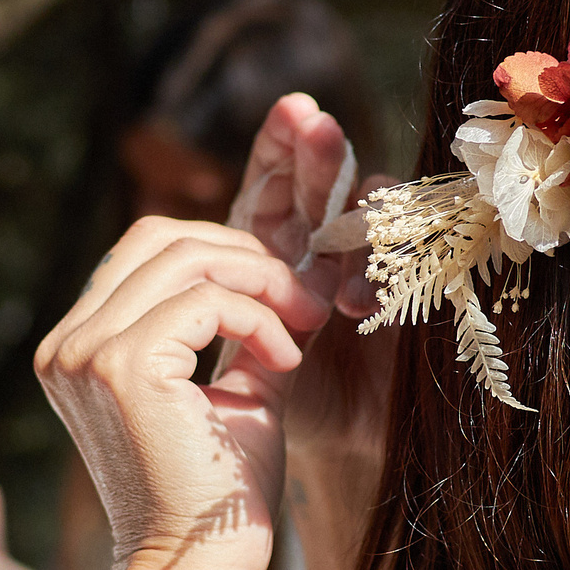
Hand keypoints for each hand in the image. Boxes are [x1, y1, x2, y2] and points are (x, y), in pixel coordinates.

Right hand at [36, 218, 329, 569]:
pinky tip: (286, 361)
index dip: (221, 252)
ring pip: (184, 258)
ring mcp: (85, 354)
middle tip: (303, 297)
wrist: (200, 567)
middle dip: (242, 254)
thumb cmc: (219, 493)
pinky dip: (259, 319)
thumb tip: (297, 270)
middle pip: (157, 238)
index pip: (144, 253)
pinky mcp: (121, 368)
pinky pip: (205, 301)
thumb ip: (247, 329)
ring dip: (259, 281)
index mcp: (78, 349)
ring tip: (304, 322)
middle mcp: (66, 346)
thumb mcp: (233, 391)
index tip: (285, 293)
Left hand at [226, 94, 392, 464]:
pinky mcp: (410, 300)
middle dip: (321, 154)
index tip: (292, 107)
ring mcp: (370, 269)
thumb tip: (158, 246)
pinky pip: (403, 271)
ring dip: (359, 214)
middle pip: (326, 183)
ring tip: (349, 212)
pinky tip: (358, 300)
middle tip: (318, 126)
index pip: (278, 179)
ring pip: (373, 217)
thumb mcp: (236, 348)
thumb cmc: (269, 411)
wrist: (325, 462)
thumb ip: (215, 299)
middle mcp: (326, 248)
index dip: (284, 142)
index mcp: (278, 247)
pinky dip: (378, 280)